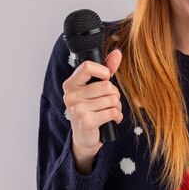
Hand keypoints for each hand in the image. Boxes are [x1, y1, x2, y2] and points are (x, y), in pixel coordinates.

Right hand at [62, 49, 122, 172]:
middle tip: (111, 101)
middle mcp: (71, 95)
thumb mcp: (96, 88)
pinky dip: (117, 116)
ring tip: (111, 111)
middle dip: (115, 94)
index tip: (106, 78)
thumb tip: (117, 53)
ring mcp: (77, 109)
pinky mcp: (86, 121)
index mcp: (71, 84)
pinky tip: (112, 120)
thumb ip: (106, 69)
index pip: (88, 66)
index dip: (103, 71)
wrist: (84, 137)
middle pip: (106, 85)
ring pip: (112, 99)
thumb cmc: (91, 109)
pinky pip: (112, 112)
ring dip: (117, 106)